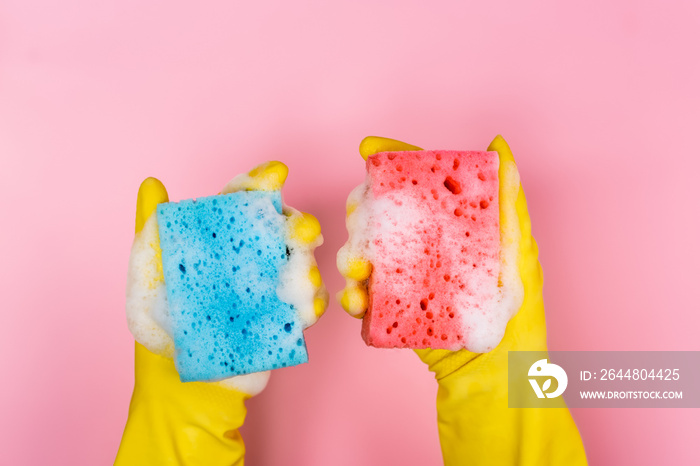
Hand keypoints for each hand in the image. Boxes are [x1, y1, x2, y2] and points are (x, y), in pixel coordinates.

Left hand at [117, 162, 326, 465]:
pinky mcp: (287, 317)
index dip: (261, 182)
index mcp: (223, 239)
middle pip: (283, 227)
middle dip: (298, 223)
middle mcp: (253, 257)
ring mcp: (273, 286)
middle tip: (302, 231)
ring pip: (303, 261)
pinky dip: (315, 302)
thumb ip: (150, 235)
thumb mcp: (146, 280)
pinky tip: (306, 308)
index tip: (276, 174)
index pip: (243, 201)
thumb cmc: (163, 328)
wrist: (184, 382)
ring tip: (300, 277)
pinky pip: (311, 304)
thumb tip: (151, 185)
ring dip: (309, 264)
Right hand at [337, 136, 586, 465]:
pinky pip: (362, 297)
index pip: (418, 182)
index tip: (369, 149)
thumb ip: (509, 203)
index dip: (392, 160)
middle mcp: (423, 247)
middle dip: (361, 211)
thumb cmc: (516, 312)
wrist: (495, 375)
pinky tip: (358, 300)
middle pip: (380, 214)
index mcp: (450, 227)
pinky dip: (353, 297)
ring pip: (362, 252)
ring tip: (359, 267)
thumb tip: (498, 146)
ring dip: (350, 254)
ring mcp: (404, 279)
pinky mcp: (391, 310)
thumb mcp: (518, 252)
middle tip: (359, 217)